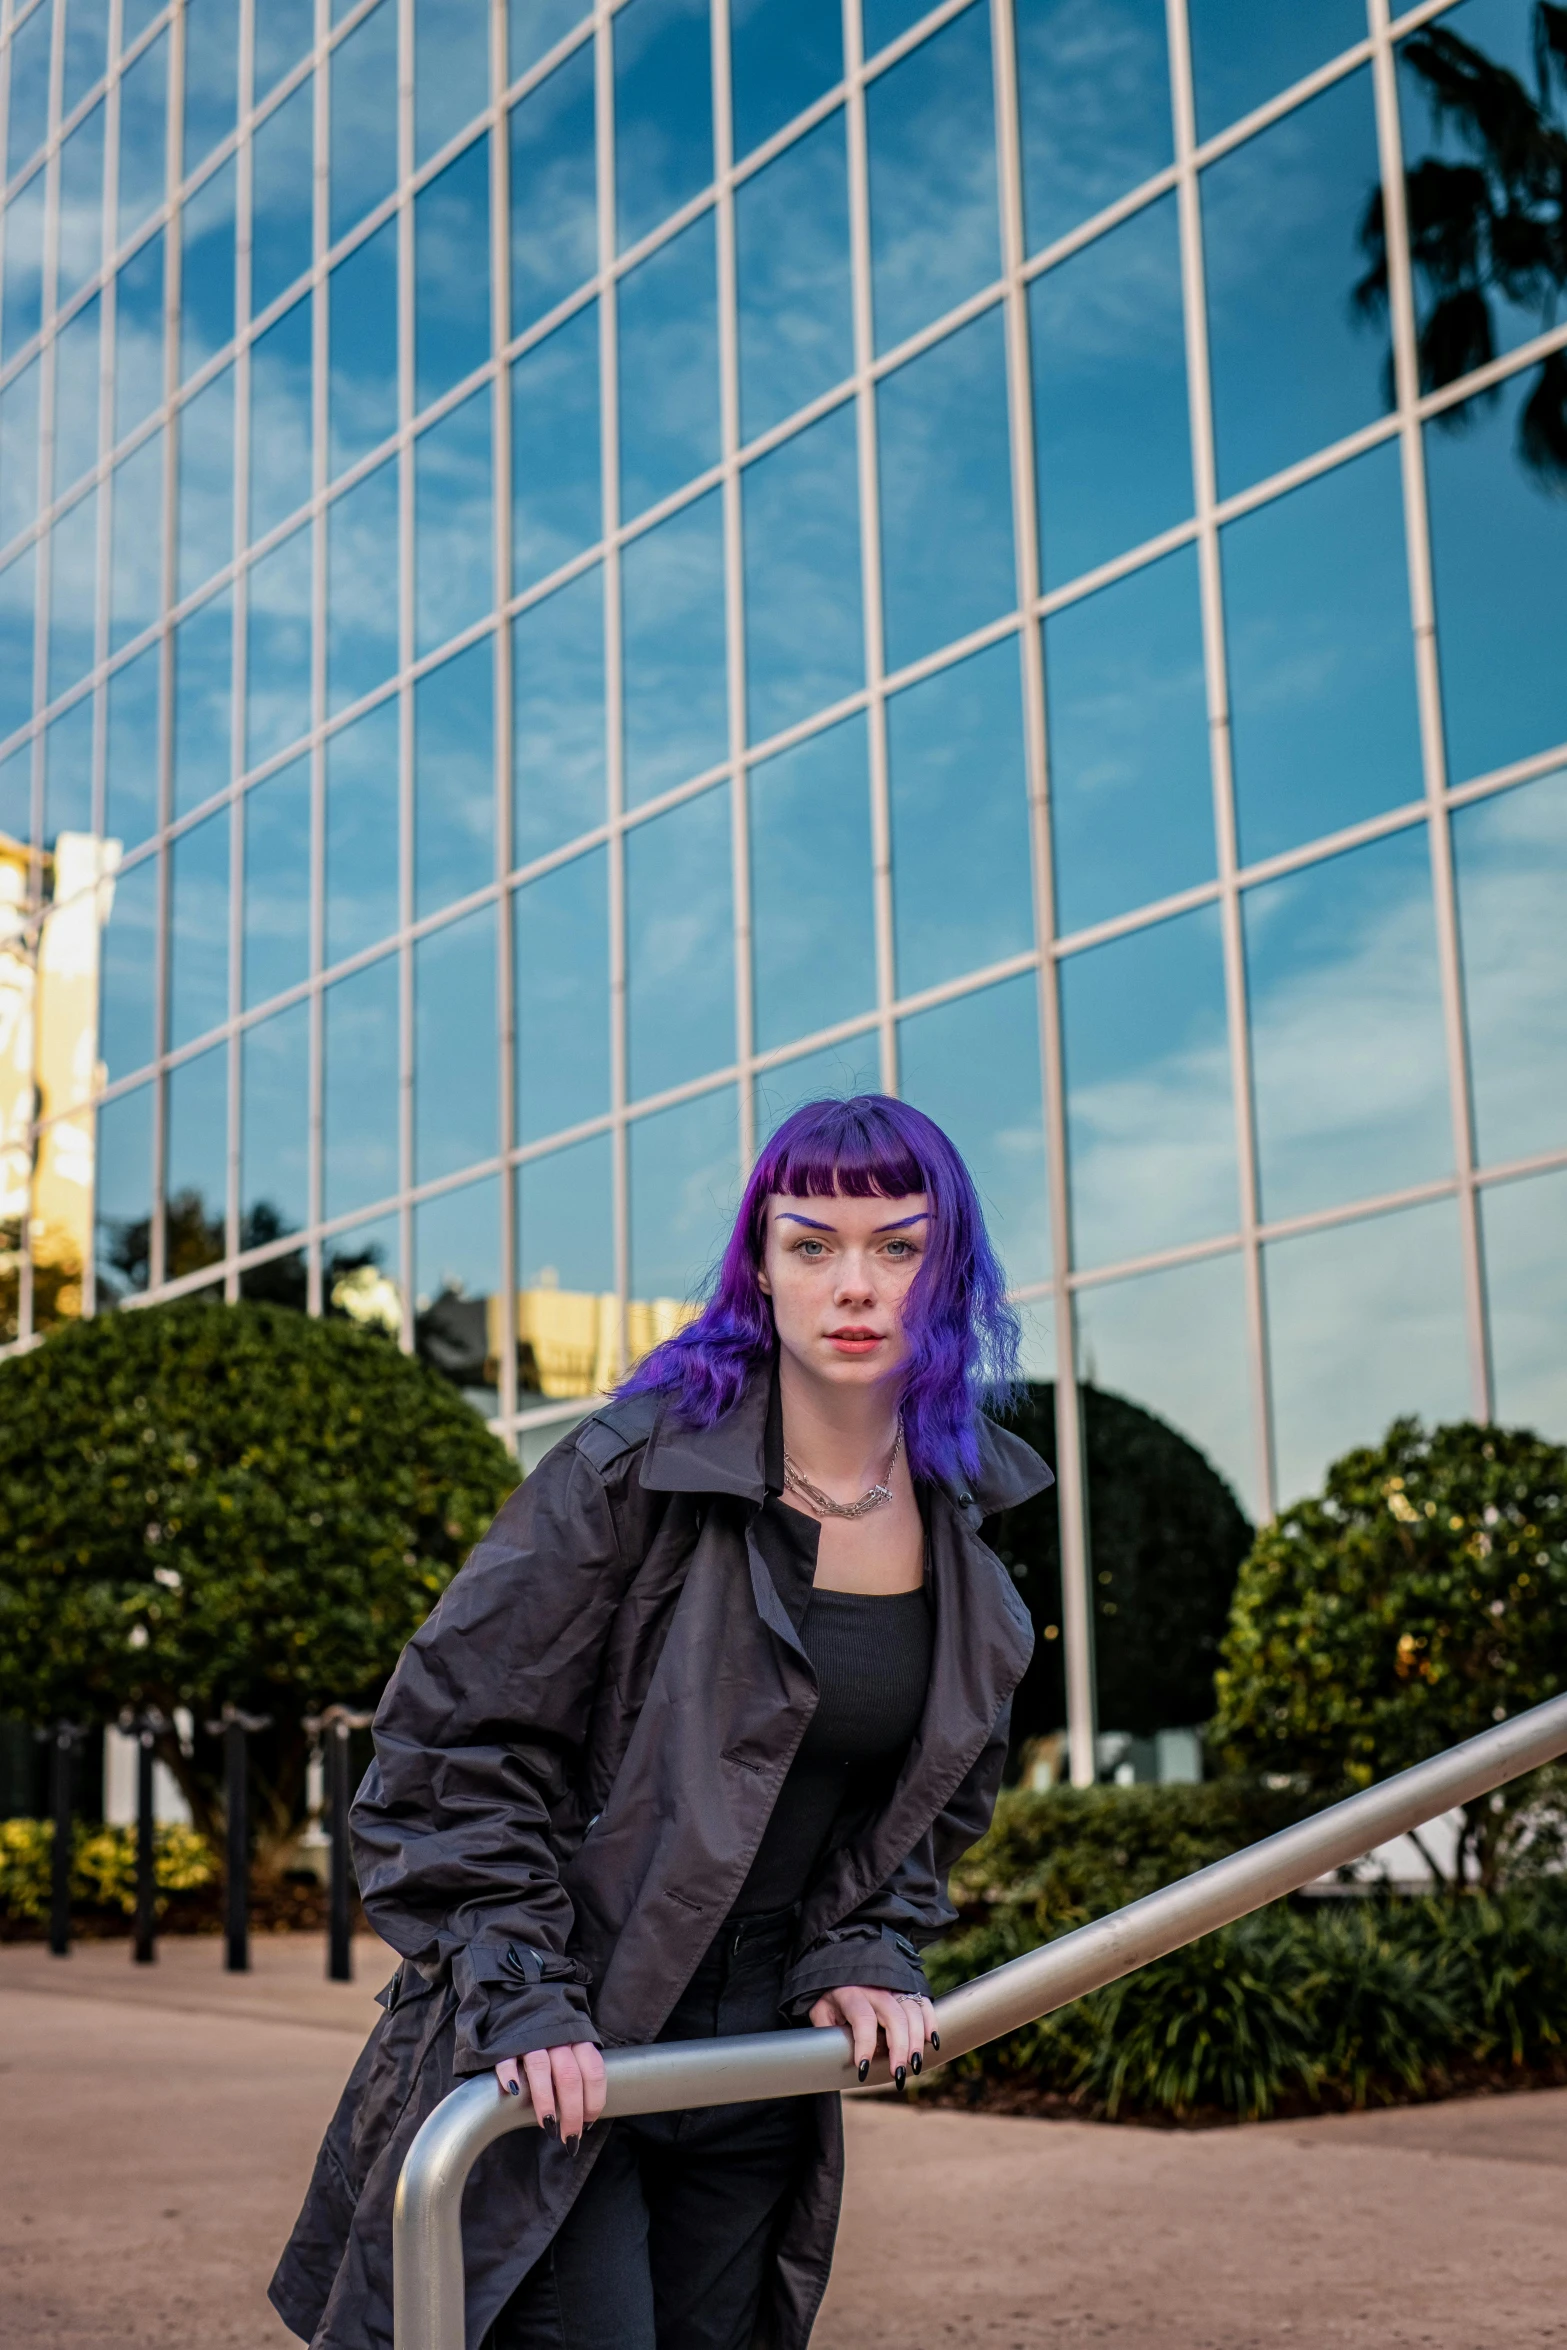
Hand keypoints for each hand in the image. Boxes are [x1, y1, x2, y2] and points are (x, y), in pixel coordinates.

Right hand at [494, 2043, 605, 2150]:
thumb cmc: (555, 2037)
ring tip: (547, 2124)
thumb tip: (587, 2116)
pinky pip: (507, 2058)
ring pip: (541, 2068)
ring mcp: (532, 2038)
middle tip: (569, 2136)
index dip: (594, 2100)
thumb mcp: (575, 2047)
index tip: (588, 2123)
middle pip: (569, 2076)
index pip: (593, 2072)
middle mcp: (558, 2038)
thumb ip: (582, 2072)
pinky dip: (509, 2075)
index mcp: (579, 2040)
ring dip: (545, 2100)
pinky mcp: (507, 2041)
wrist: (524, 2005)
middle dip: (571, 2111)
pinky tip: (513, 2092)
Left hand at [807, 1985, 937, 2085]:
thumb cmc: (831, 1994)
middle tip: (898, 2074)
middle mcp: (876, 1988)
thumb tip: (833, 2059)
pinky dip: (931, 2022)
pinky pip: (924, 2003)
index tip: (863, 2069)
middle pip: (894, 2017)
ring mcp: (894, 1986)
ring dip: (917, 2040)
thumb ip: (828, 2032)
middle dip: (899, 2048)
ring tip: (914, 2065)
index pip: (863, 2019)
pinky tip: (931, 2042)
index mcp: (851, 1993)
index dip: (865, 2045)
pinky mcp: (907, 1987)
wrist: (844, 1962)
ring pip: (913, 2011)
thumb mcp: (821, 2010)